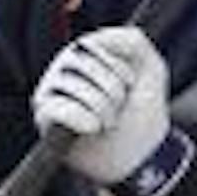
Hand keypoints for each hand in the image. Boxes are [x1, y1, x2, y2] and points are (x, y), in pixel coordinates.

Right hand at [31, 26, 170, 185]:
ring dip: (99, 106)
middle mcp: (64, 71)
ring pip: (68, 84)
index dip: (117, 68)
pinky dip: (79, 118)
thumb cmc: (144, 113)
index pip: (91, 44)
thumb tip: (96, 40)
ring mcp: (51, 95)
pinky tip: (93, 128)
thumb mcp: (151, 67)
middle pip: (78, 62)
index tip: (130, 87)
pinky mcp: (45, 121)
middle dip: (110, 88)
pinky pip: (54, 108)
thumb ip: (132, 40)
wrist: (141, 155)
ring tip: (108, 122)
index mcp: (86, 56)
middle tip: (119, 109)